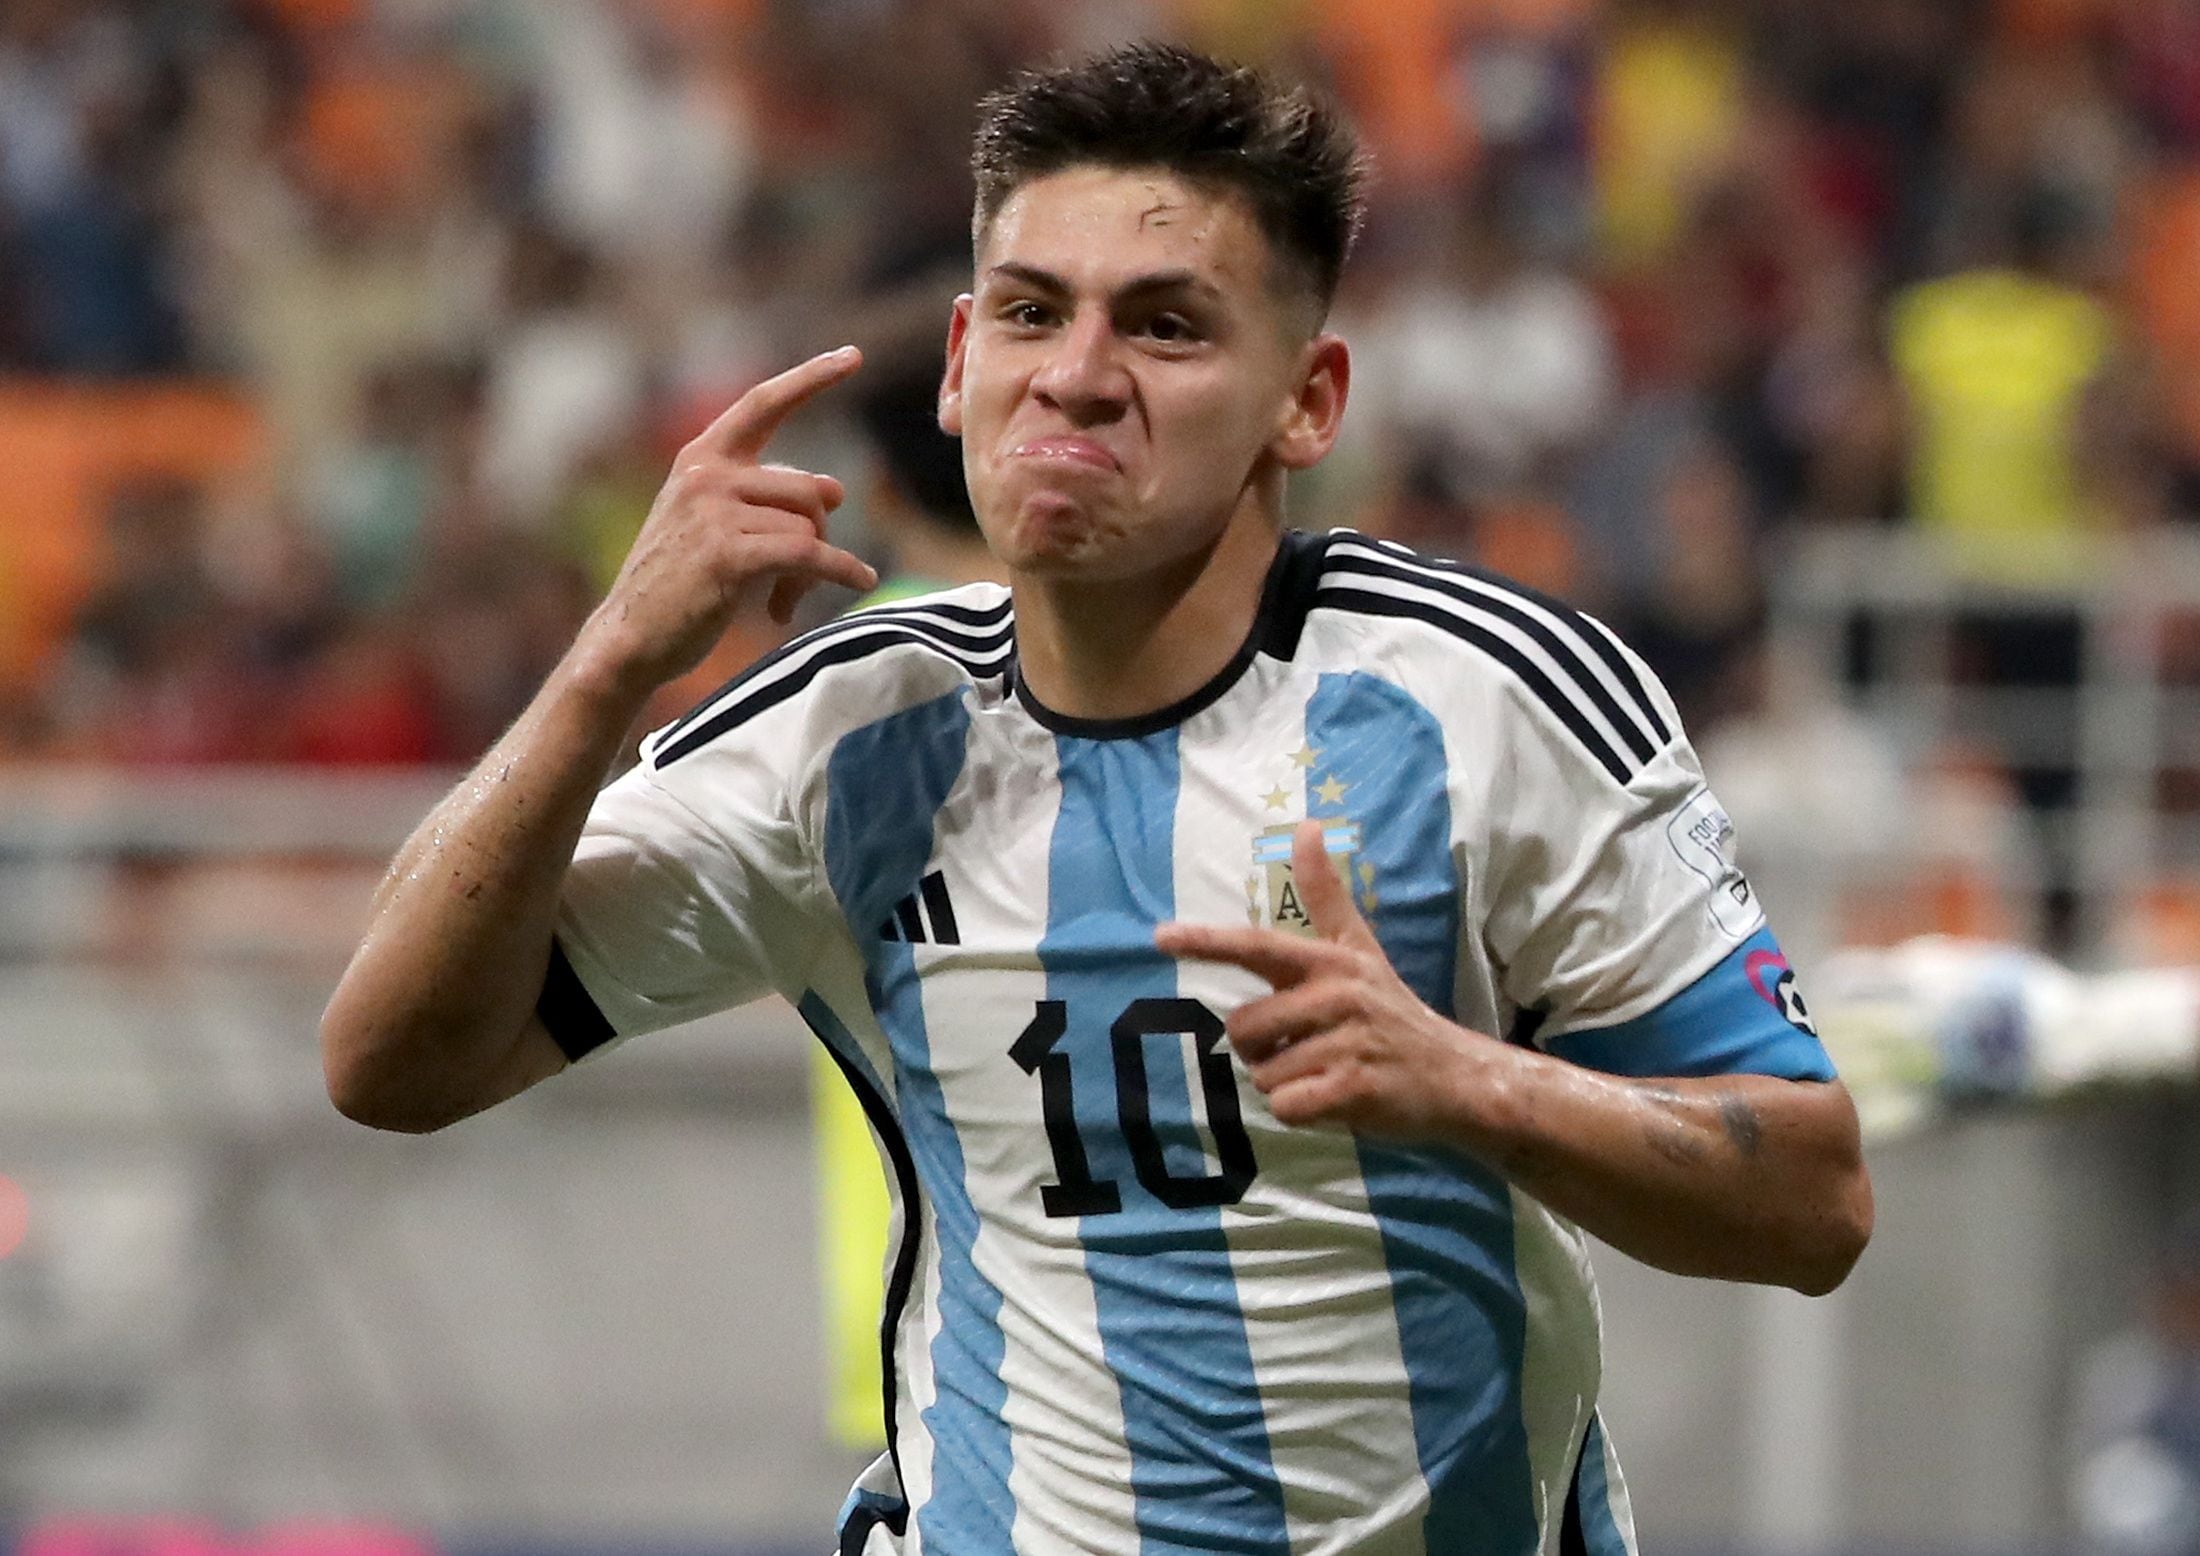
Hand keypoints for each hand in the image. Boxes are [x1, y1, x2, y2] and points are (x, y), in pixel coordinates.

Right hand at [580, 347, 879, 693]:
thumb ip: (767, 500)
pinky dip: (841, 571)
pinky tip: (859, 582)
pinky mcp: (728, 554)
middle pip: (809, 489)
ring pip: (810, 527)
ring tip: (786, 601)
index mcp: (701, 459)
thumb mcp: (715, 527)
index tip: (853, 356)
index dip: (811, 378)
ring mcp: (714, 512)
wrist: (630, 638)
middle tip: (804, 578)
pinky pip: (809, 555)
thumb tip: (837, 489)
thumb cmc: (679, 587)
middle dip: (819, 535)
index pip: (763, 403)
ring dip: (815, 570)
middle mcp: (706, 475)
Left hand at [1155, 820, 1496, 1144]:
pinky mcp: (1354, 1088)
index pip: (1257, 946)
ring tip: (1327, 1072)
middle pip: (1244, 1027)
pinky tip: (1334, 1100)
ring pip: (1264, 1073)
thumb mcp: (1359, 950)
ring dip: (1285, 1082)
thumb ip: (1326, 895)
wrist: (1455, 1075)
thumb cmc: (1393, 1012)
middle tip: (1305, 1048)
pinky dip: (1300, 1112)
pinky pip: (1286, 1106)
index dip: (1207, 941)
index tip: (1160, 936)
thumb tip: (1306, 823)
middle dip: (1261, 1049)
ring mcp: (1347, 1042)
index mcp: (1329, 962)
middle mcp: (1337, 995)